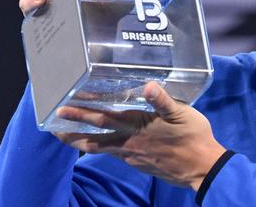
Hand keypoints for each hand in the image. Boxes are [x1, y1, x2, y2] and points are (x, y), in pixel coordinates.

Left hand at [55, 81, 226, 190]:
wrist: (202, 169)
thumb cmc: (193, 137)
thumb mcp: (182, 114)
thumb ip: (163, 100)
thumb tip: (149, 86)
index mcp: (138, 126)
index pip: (103, 119)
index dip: (82, 113)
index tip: (63, 108)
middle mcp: (130, 142)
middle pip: (95, 137)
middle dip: (72, 129)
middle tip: (53, 125)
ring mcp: (133, 156)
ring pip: (101, 149)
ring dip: (82, 141)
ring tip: (67, 136)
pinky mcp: (139, 163)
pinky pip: (113, 154)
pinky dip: (101, 148)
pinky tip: (102, 143)